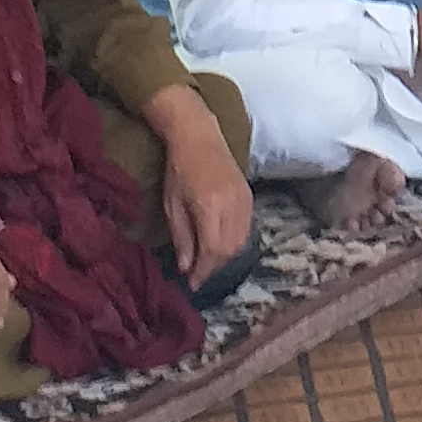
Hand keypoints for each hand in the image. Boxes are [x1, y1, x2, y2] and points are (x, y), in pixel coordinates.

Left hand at [147, 87, 255, 287]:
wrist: (199, 137)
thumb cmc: (179, 170)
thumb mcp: (172, 205)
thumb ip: (181, 237)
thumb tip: (186, 267)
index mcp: (210, 207)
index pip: (212, 250)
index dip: (204, 271)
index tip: (192, 284)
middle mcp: (232, 205)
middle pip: (229, 249)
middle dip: (214, 267)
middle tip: (198, 276)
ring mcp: (244, 200)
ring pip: (241, 241)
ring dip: (225, 257)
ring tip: (208, 263)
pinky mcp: (249, 197)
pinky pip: (246, 228)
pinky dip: (234, 243)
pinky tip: (220, 246)